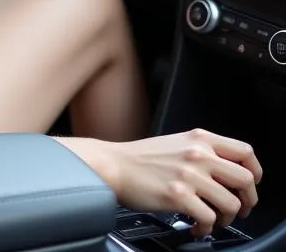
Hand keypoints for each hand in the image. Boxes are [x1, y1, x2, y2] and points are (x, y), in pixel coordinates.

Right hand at [84, 129, 261, 238]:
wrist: (112, 165)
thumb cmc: (140, 158)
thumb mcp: (176, 143)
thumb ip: (202, 151)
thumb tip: (229, 173)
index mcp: (198, 138)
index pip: (245, 152)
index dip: (255, 172)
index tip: (250, 184)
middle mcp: (197, 154)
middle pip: (245, 180)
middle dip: (246, 201)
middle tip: (237, 209)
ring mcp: (188, 174)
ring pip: (231, 204)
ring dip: (225, 219)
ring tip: (212, 220)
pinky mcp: (178, 195)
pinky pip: (209, 220)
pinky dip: (205, 229)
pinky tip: (194, 226)